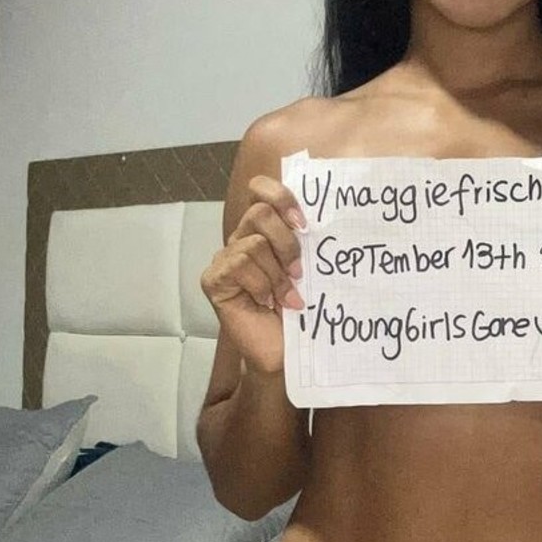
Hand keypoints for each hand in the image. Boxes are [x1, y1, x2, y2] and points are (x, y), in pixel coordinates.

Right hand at [200, 176, 305, 375]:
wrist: (285, 352)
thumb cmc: (300, 312)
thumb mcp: (309, 269)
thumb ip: (305, 239)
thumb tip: (326, 212)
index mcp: (264, 230)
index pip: (260, 189)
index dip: (281, 196)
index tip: (304, 223)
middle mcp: (242, 239)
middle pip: (259, 212)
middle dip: (286, 242)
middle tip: (299, 271)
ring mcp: (225, 259)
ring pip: (254, 242)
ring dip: (277, 273)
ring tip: (286, 297)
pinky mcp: (214, 279)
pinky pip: (240, 264)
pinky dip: (262, 285)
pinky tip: (268, 303)